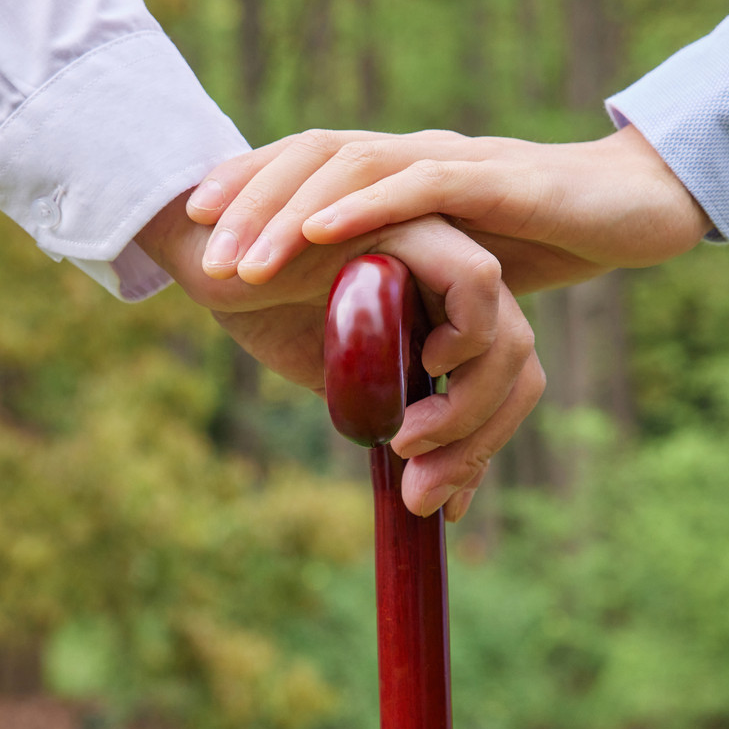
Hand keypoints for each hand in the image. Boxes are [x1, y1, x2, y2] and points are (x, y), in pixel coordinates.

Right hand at [137, 193, 544, 520]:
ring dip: (464, 408)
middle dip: (474, 442)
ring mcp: (447, 252)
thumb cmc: (271, 312)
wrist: (212, 252)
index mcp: (445, 317)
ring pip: (507, 335)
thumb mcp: (344, 386)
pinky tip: (406, 364)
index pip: (503, 383)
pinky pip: (477, 280)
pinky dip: (460, 336)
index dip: (480, 448)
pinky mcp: (421, 224)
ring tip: (402, 442)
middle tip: (417, 491)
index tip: (436, 504)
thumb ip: (392, 420)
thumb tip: (431, 497)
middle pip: (517, 363)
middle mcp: (455, 287)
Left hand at [183, 124, 711, 291]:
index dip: (247, 185)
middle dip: (249, 202)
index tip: (193, 226)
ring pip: (351, 169)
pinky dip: (365, 207)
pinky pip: (419, 184)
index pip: (306, 165)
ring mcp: (454, 162)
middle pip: (311, 158)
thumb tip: (357, 341)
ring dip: (290, 212)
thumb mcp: (454, 269)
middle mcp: (416, 156)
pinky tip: (320, 234)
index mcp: (400, 175)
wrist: (636, 207)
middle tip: (203, 254)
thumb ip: (406, 290)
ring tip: (245, 259)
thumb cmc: (549, 240)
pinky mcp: (497, 181)